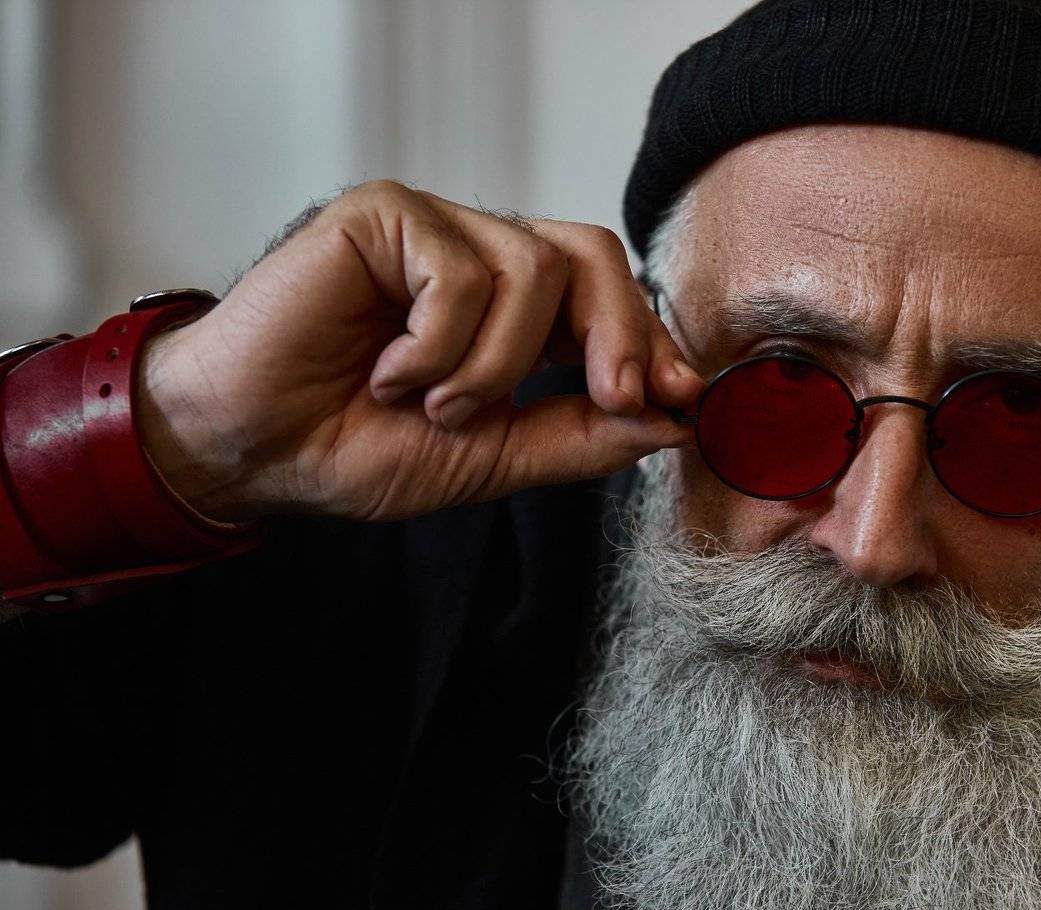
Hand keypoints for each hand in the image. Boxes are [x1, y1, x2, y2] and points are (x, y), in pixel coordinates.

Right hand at [136, 181, 701, 522]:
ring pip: (531, 269)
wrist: (253, 450)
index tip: (683, 396)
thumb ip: (579, 436)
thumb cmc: (356, 446)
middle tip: (616, 396)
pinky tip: (387, 372)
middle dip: (619, 332)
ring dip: (494, 365)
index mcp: (515, 311)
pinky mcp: (384, 216)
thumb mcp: (491, 458)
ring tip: (432, 405)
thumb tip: (671, 419)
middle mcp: (481, 259)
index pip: (610, 298)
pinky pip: (459, 274)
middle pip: (593, 255)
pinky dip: (437, 346)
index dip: (652, 342)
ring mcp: (434, 231)